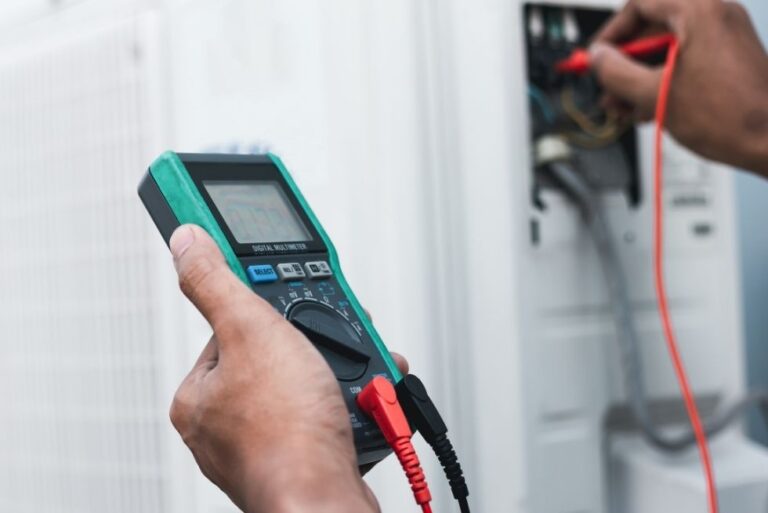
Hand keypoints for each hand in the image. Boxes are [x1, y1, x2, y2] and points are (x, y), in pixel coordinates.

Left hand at [167, 224, 405, 512]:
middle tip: (338, 336)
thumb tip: (187, 241)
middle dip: (317, 341)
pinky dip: (352, 400)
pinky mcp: (304, 458)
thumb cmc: (287, 433)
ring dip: (343, 367)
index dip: (269, 308)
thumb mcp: (251, 331)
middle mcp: (227, 423)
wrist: (327, 500)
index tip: (287, 294)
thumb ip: (217, 283)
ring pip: (310, 382)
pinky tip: (364, 398)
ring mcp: (267, 443)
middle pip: (278, 354)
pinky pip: (330, 413)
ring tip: (359, 368)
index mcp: (201, 394)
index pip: (232, 327)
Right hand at [590, 0, 767, 173]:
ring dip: (640, 76)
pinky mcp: (730, 58)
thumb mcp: (653, 94)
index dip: (611, 33)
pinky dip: (663, 79)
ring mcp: (726, 37)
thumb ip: (616, 72)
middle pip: (652, 29)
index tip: (597, 57)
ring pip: (667, 48)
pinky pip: (686, 60)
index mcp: (699, 12)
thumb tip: (597, 58)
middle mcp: (716, 16)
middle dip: (624, 63)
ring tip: (625, 107)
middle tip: (608, 89)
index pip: (640, 5)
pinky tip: (649, 108)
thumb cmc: (730, 117)